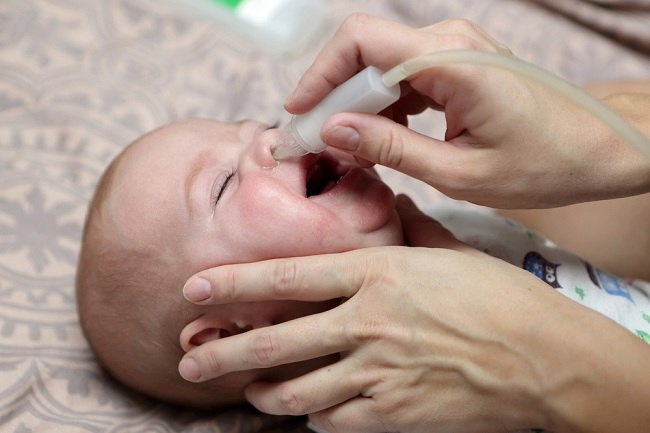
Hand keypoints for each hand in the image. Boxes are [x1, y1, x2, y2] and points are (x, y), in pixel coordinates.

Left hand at [178, 198, 591, 432]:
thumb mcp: (451, 252)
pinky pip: (332, 421)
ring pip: (295, 389)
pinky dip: (314, 415)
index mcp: (377, 273)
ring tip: (246, 389)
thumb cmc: (499, 299)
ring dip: (261, 391)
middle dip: (223, 351)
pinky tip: (310, 409)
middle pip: (276, 341)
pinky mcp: (392, 413)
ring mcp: (377, 371)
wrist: (544, 359)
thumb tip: (391, 207)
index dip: (236, 282)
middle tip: (190, 357)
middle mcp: (367, 321)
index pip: (289, 274)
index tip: (195, 286)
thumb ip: (409, 231)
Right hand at [285, 14, 649, 207]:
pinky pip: (399, 74)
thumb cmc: (543, 164)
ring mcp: (452, 49)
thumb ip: (391, 149)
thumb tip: (332, 130)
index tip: (298, 114)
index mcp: (452, 62)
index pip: (362, 43)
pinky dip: (379, 105)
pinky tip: (377, 137)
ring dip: (352, 102)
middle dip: (330, 94)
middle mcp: (449, 42)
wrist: (595, 148)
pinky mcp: (454, 63)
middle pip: (363, 50)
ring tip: (341, 146)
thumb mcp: (460, 174)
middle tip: (312, 140)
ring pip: (377, 63)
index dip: (319, 75)